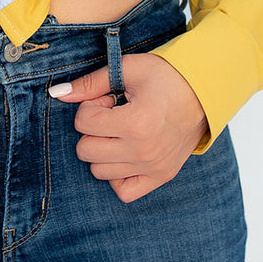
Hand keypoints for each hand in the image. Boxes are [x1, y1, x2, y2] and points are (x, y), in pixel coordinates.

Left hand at [50, 53, 207, 202]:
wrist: (204, 91)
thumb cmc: (165, 76)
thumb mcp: (127, 69)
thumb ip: (90, 83)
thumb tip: (58, 94)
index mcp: (136, 123)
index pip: (84, 124)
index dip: (90, 107)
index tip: (108, 99)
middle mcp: (144, 151)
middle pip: (86, 151)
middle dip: (92, 129)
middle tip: (113, 115)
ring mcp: (153, 168)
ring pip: (99, 172)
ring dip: (102, 150)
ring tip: (120, 131)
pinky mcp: (160, 177)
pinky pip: (123, 192)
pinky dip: (116, 175)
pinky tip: (124, 152)